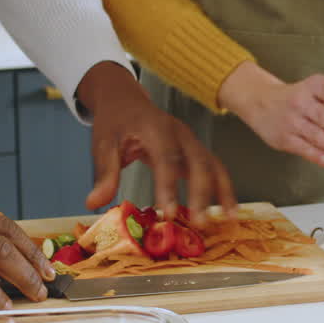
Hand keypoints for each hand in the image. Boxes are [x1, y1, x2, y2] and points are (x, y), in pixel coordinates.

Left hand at [77, 61, 236, 222]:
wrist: (125, 100)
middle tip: (199, 223)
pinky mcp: (195, 150)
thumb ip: (104, 173)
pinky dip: (224, 188)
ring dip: (222, 191)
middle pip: (198, 161)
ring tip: (229, 218)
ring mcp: (191, 141)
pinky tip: (229, 211)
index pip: (166, 158)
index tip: (169, 213)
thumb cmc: (114, 122)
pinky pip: (214, 167)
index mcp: (155, 129)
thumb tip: (94, 203)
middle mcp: (180, 133)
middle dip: (201, 193)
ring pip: (212, 164)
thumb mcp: (103, 144)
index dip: (170, 186)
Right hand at [218, 61, 323, 166]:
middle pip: (320, 115)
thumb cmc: (295, 98)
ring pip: (313, 134)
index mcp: (310, 87)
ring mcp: (291, 122)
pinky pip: (302, 148)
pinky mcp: (284, 139)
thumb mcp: (311, 89)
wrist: (259, 103)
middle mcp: (300, 103)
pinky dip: (316, 155)